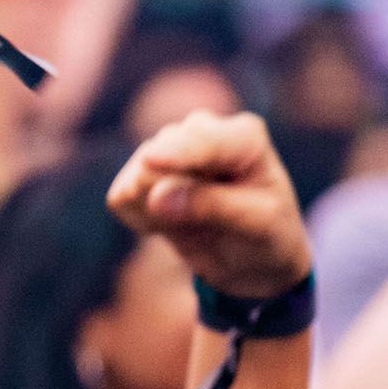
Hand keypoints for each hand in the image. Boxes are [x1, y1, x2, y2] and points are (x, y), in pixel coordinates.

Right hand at [105, 109, 311, 296]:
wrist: (249, 257)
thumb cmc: (266, 235)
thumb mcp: (257, 225)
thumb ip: (211, 207)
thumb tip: (156, 197)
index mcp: (244, 137)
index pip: (205, 142)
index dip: (178, 152)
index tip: (151, 161)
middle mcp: (201, 131)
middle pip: (161, 156)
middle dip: (171, 197)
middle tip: (212, 221)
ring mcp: (167, 148)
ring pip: (137, 178)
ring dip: (158, 214)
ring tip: (195, 223)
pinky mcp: (140, 172)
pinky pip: (121, 198)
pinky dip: (142, 220)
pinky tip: (172, 223)